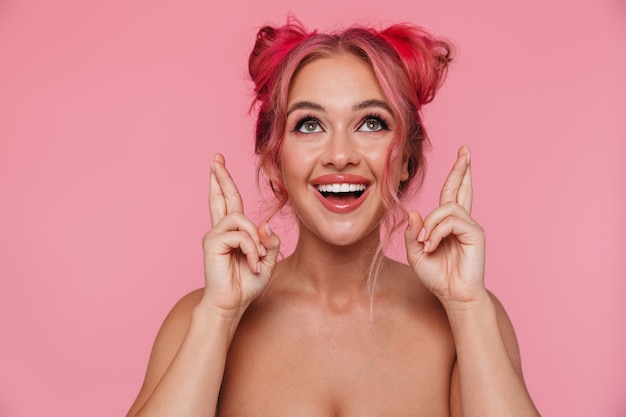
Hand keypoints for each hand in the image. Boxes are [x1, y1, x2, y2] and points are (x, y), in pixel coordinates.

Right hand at [200, 154, 279, 316]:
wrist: (232, 304)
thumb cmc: (246, 284)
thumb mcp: (266, 260)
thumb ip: (268, 241)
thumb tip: (264, 225)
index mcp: (233, 232)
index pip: (229, 202)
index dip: (224, 183)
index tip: (217, 164)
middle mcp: (221, 230)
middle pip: (221, 197)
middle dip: (220, 176)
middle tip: (216, 157)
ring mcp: (215, 235)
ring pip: (241, 219)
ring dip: (254, 240)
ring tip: (256, 259)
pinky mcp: (212, 242)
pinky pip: (240, 234)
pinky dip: (250, 249)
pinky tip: (250, 263)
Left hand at [404, 146, 486, 308]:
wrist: (453, 295)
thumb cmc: (437, 276)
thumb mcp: (416, 253)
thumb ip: (413, 233)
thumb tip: (415, 212)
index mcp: (448, 223)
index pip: (452, 193)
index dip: (456, 175)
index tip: (463, 156)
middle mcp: (461, 221)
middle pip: (460, 188)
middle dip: (462, 168)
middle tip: (466, 150)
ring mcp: (469, 226)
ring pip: (447, 207)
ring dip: (431, 225)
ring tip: (427, 243)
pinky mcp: (475, 234)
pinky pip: (451, 221)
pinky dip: (437, 232)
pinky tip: (433, 245)